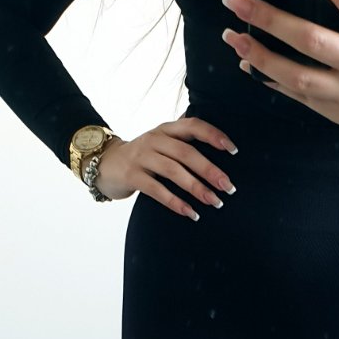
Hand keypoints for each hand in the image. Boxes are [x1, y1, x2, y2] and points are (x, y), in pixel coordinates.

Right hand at [93, 116, 238, 220]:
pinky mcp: (132, 176)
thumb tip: (220, 150)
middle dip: (210, 170)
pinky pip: (157, 190)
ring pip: (173, 171)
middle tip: (229, 187)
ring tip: (215, 202)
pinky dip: (175, 202)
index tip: (233, 151)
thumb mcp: (162, 142)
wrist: (105, 163)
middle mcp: (154, 140)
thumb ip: (184, 142)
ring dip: (196, 188)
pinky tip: (191, 213)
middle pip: (186, 153)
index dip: (214, 135)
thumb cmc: (143, 156)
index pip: (193, 126)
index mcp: (166, 129)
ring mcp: (141, 157)